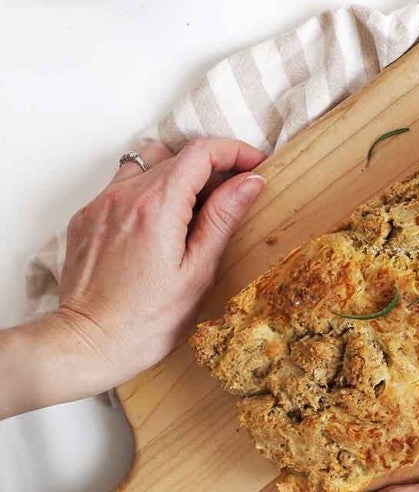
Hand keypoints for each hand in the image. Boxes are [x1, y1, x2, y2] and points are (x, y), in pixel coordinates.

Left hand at [0, 139, 266, 418]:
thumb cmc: (146, 321)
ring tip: (193, 208)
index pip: (201, 152)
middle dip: (211, 167)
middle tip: (232, 197)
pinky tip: (160, 227)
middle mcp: (124, 195)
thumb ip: (222, 218)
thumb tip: (250, 182)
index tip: (254, 165)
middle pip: (176, 155)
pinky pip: (123, 185)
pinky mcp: (87, 217)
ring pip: (147, 164)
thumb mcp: (198, 272)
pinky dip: (149, 192)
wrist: (86, 346)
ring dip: (177, 175)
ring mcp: (101, 204)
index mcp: (157, 206)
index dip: (234, 151)